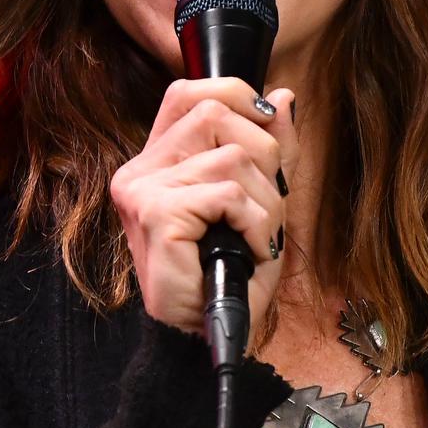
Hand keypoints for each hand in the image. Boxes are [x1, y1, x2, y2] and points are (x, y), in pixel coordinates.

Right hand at [109, 79, 296, 340]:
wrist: (206, 334)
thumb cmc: (230, 273)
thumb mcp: (260, 201)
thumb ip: (270, 149)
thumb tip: (285, 97)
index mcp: (159, 161)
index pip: (188, 93)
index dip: (234, 95)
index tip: (267, 127)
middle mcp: (141, 169)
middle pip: (215, 113)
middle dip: (264, 154)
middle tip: (264, 205)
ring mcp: (143, 190)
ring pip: (231, 155)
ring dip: (265, 200)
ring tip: (258, 236)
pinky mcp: (156, 214)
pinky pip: (228, 193)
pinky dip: (256, 222)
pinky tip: (251, 249)